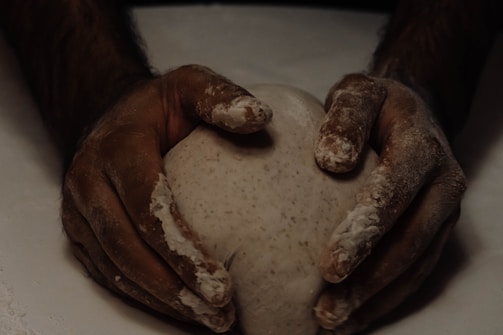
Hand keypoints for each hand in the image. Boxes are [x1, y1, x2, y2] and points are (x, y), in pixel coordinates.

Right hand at [60, 64, 271, 332]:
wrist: (113, 116)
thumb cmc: (159, 105)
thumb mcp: (190, 85)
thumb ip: (220, 98)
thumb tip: (258, 118)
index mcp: (117, 149)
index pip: (147, 206)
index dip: (181, 250)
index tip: (221, 285)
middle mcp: (89, 182)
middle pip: (128, 249)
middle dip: (173, 289)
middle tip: (219, 315)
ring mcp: (80, 211)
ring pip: (115, 268)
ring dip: (160, 301)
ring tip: (206, 321)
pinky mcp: (81, 231)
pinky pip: (108, 272)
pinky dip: (143, 296)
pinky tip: (179, 308)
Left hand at [313, 74, 465, 333]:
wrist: (412, 113)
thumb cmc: (377, 105)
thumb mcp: (359, 93)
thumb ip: (345, 117)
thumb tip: (332, 161)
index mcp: (421, 148)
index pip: (394, 194)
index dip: (364, 233)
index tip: (329, 267)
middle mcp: (442, 184)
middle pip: (408, 242)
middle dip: (368, 280)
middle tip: (327, 311)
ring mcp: (443, 211)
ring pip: (414, 265)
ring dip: (375, 299)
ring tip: (333, 321)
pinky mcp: (435, 230)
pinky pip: (415, 270)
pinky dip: (386, 297)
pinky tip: (355, 314)